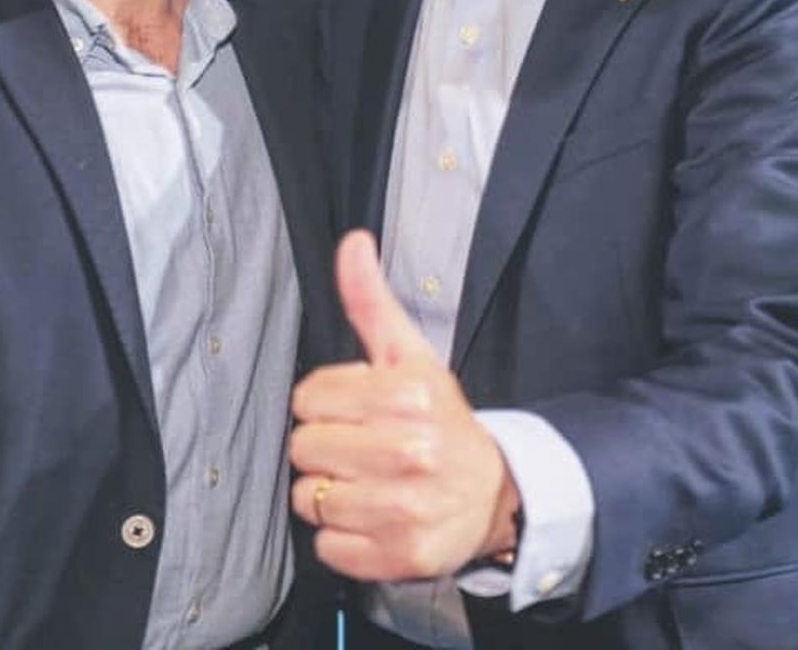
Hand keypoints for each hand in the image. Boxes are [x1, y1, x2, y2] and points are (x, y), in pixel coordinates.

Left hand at [290, 230, 520, 580]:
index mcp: (406, 395)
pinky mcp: (398, 555)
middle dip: (325, 447)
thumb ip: (371, 300)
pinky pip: (327, 546)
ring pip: (309, 498)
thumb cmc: (441, 420)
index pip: (307, 397)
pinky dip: (342, 537)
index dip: (326, 404)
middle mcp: (408, 451)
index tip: (357, 411)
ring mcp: (403, 507)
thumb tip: (352, 243)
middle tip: (362, 448)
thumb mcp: (410, 355)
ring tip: (368, 483)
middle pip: (303, 447)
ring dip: (331, 494)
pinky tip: (374, 517)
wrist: (495, 493)